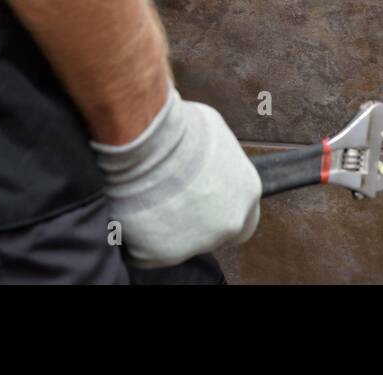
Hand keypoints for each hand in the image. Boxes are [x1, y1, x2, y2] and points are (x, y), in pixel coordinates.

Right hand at [92, 86, 260, 267]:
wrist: (145, 140)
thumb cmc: (178, 129)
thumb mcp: (217, 134)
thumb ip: (223, 161)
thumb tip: (212, 163)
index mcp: (247, 193)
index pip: (245, 215)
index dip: (223, 207)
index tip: (204, 199)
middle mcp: (229, 223)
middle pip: (215, 232)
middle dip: (197, 221)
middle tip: (174, 200)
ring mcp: (197, 242)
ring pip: (181, 242)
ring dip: (168, 225)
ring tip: (150, 197)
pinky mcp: (162, 253)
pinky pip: (149, 251)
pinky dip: (141, 235)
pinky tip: (136, 210)